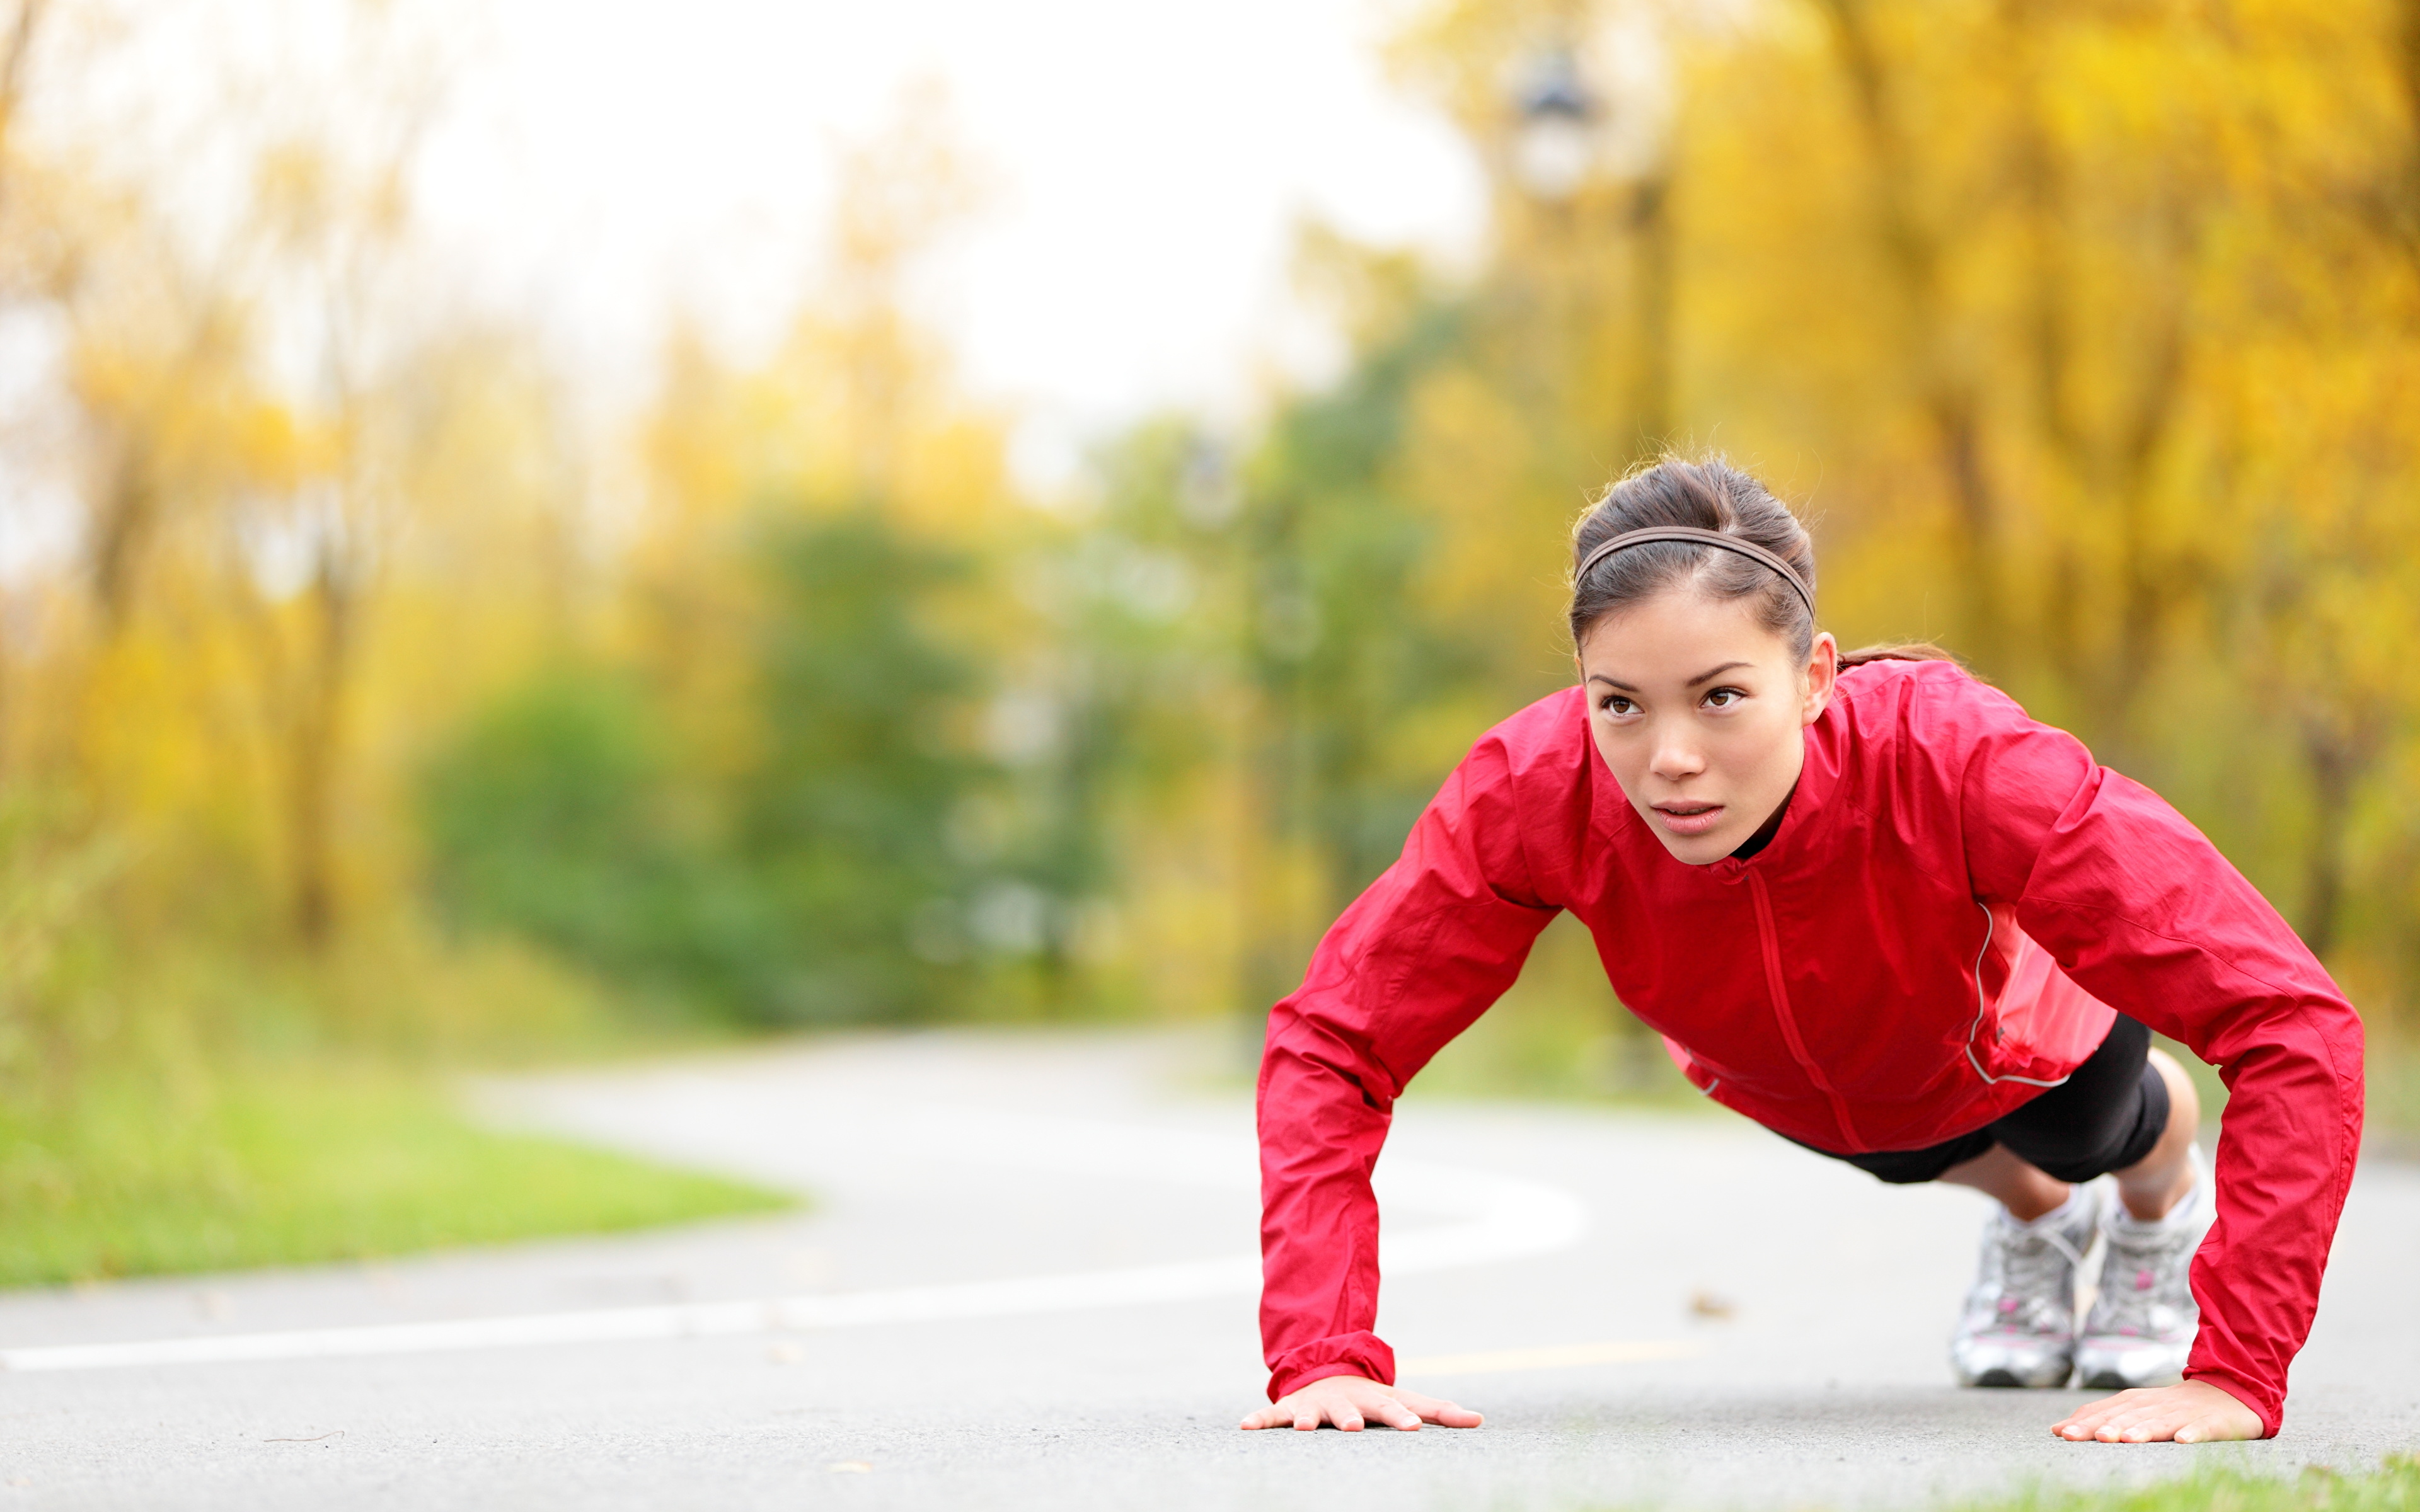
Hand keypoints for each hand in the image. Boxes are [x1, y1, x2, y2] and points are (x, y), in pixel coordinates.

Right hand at [1239, 1374, 1482, 1431]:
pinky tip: (1245, 1427)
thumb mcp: (1406, 1400)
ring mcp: (1315, 1405)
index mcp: (1373, 1401)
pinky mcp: (1290, 1408)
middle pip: (1348, 1412)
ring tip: (1305, 1428)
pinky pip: (1271, 1416)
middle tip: (1353, 1429)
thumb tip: (1480, 1419)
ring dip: (1306, 1420)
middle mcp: (1343, 1402)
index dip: (1402, 1418)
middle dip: (1349, 1419)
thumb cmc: (1374, 1397)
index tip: (1414, 1428)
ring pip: (1310, 1414)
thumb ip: (1440, 1411)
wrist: (1329, 1372)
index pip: (1392, 1410)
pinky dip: (1258, 1420)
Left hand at [2051, 1380, 2263, 1443]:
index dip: (2084, 1421)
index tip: (2061, 1433)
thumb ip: (2101, 1417)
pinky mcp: (2213, 1423)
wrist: (2229, 1394)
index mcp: (2136, 1402)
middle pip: (2127, 1416)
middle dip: (2103, 1426)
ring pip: (2161, 1422)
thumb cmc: (2174, 1407)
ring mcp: (2185, 1414)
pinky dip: (2193, 1433)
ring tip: (2125, 1439)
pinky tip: (2182, 1440)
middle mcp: (2157, 1405)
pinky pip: (2203, 1428)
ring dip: (2142, 1429)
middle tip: (2081, 1436)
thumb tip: (2057, 1429)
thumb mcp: (2137, 1410)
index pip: (2106, 1410)